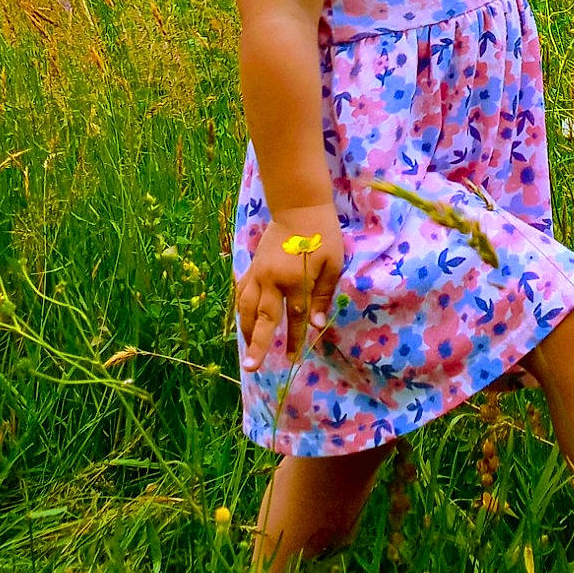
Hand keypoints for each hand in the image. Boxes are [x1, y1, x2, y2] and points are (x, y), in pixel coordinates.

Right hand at [236, 201, 344, 370]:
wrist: (299, 205)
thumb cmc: (322, 233)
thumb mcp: (331, 263)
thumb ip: (322, 294)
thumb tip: (315, 325)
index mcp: (294, 279)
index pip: (293, 317)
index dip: (293, 339)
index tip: (292, 358)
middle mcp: (271, 279)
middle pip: (262, 318)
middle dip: (257, 344)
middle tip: (251, 367)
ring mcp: (258, 272)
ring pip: (246, 306)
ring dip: (246, 329)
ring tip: (247, 348)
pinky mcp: (253, 265)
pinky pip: (242, 291)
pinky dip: (241, 308)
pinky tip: (244, 318)